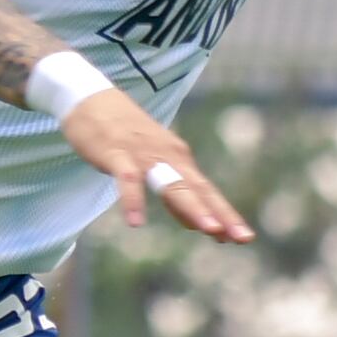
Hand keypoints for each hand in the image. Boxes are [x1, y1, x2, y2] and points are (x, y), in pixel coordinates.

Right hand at [63, 86, 254, 244]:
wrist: (92, 99)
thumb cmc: (126, 136)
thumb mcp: (155, 166)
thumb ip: (175, 193)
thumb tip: (194, 224)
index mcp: (179, 160)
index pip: (208, 192)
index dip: (226, 215)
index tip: (244, 238)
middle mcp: (169, 157)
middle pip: (198, 190)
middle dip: (221, 214)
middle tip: (242, 238)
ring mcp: (144, 155)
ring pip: (171, 184)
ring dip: (191, 206)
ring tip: (208, 229)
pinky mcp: (118, 154)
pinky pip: (128, 179)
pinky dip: (132, 200)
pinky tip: (135, 223)